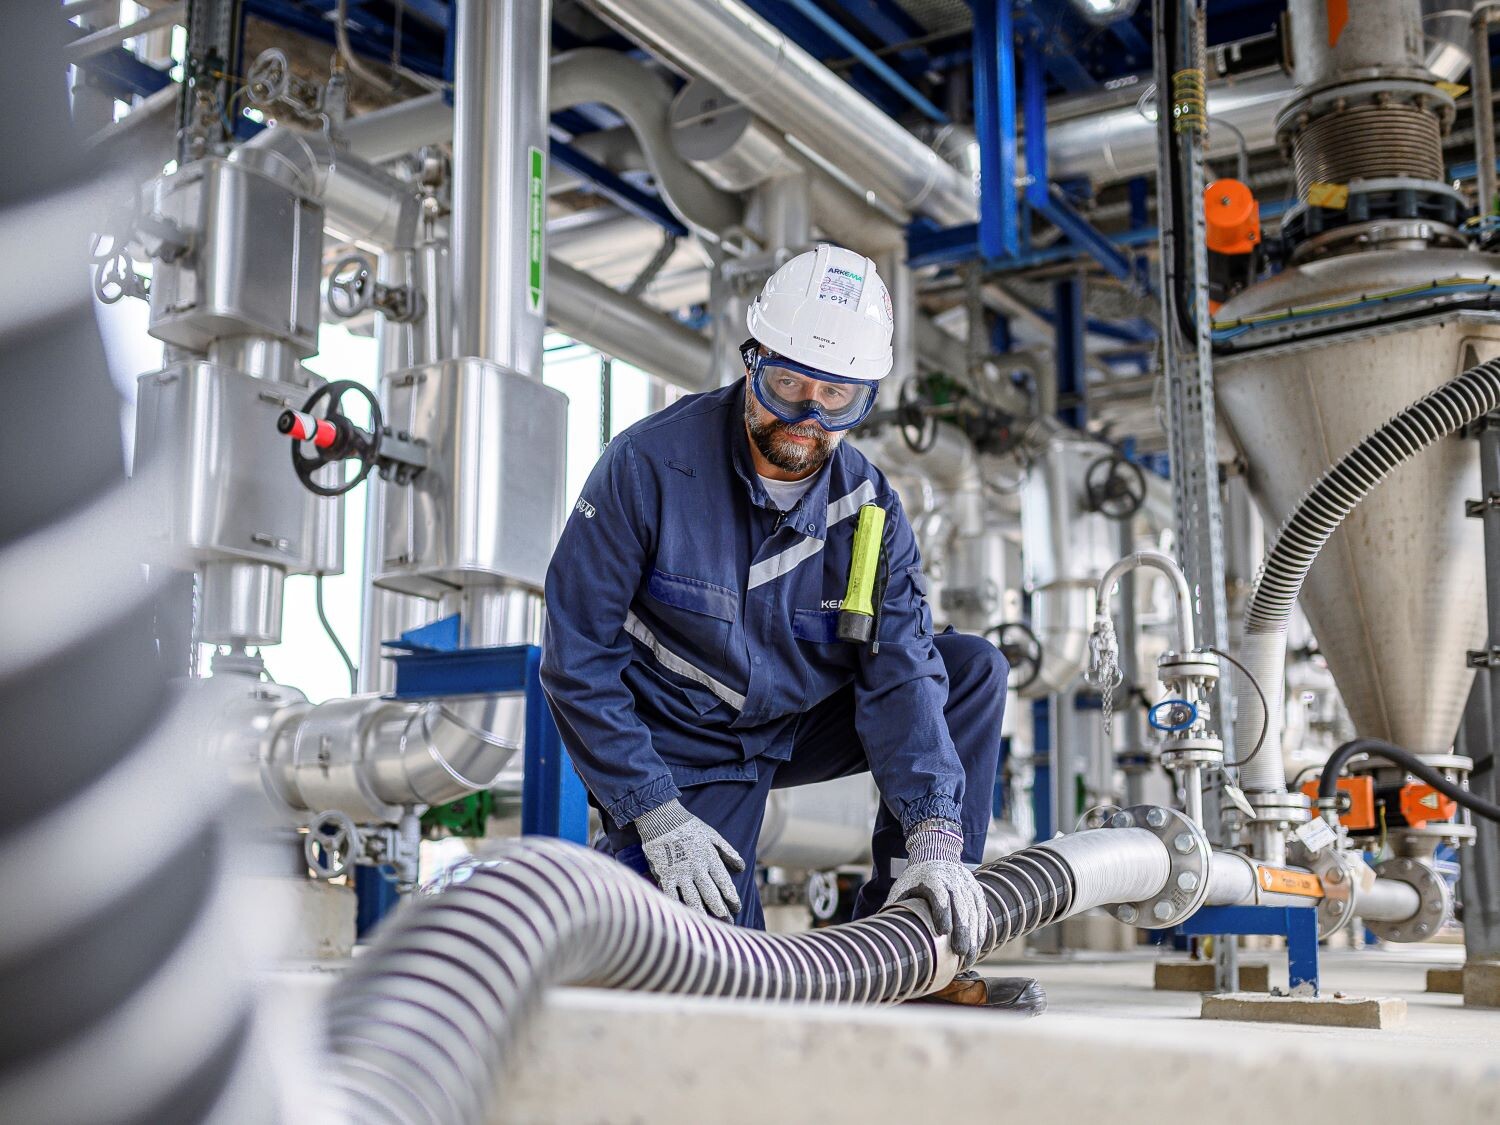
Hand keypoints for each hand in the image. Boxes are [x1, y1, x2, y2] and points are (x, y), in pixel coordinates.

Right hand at [635, 799, 744, 919]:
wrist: (662, 820)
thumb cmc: (689, 827)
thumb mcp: (713, 835)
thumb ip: (727, 851)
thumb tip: (742, 867)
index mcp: (709, 858)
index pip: (723, 881)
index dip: (731, 895)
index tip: (737, 907)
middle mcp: (696, 868)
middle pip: (710, 893)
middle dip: (720, 909)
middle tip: (728, 922)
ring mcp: (680, 873)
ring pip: (692, 898)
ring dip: (701, 913)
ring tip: (708, 926)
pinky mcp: (665, 875)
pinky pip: (672, 895)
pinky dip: (678, 907)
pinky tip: (683, 917)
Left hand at [885, 819, 989, 966]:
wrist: (936, 852)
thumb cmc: (916, 876)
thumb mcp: (902, 886)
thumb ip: (895, 906)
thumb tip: (881, 930)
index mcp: (932, 878)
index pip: (940, 895)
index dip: (942, 913)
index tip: (943, 932)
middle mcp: (953, 880)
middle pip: (960, 907)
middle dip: (962, 931)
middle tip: (961, 953)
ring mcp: (967, 884)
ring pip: (974, 911)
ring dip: (974, 935)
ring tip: (969, 956)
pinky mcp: (976, 889)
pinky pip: (981, 911)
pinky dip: (981, 928)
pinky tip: (978, 945)